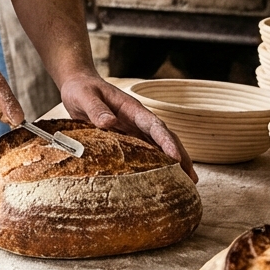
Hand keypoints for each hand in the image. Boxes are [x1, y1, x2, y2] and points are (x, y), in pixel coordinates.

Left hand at [58, 74, 197, 181]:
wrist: (78, 86)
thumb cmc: (82, 89)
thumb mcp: (84, 96)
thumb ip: (95, 108)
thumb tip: (109, 122)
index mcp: (132, 109)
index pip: (154, 126)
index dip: (166, 141)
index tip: (176, 157)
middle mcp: (138, 120)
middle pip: (165, 138)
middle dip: (180, 156)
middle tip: (192, 178)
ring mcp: (134, 130)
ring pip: (158, 147)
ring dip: (173, 163)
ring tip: (186, 183)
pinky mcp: (126, 138)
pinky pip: (145, 152)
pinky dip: (156, 164)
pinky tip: (161, 178)